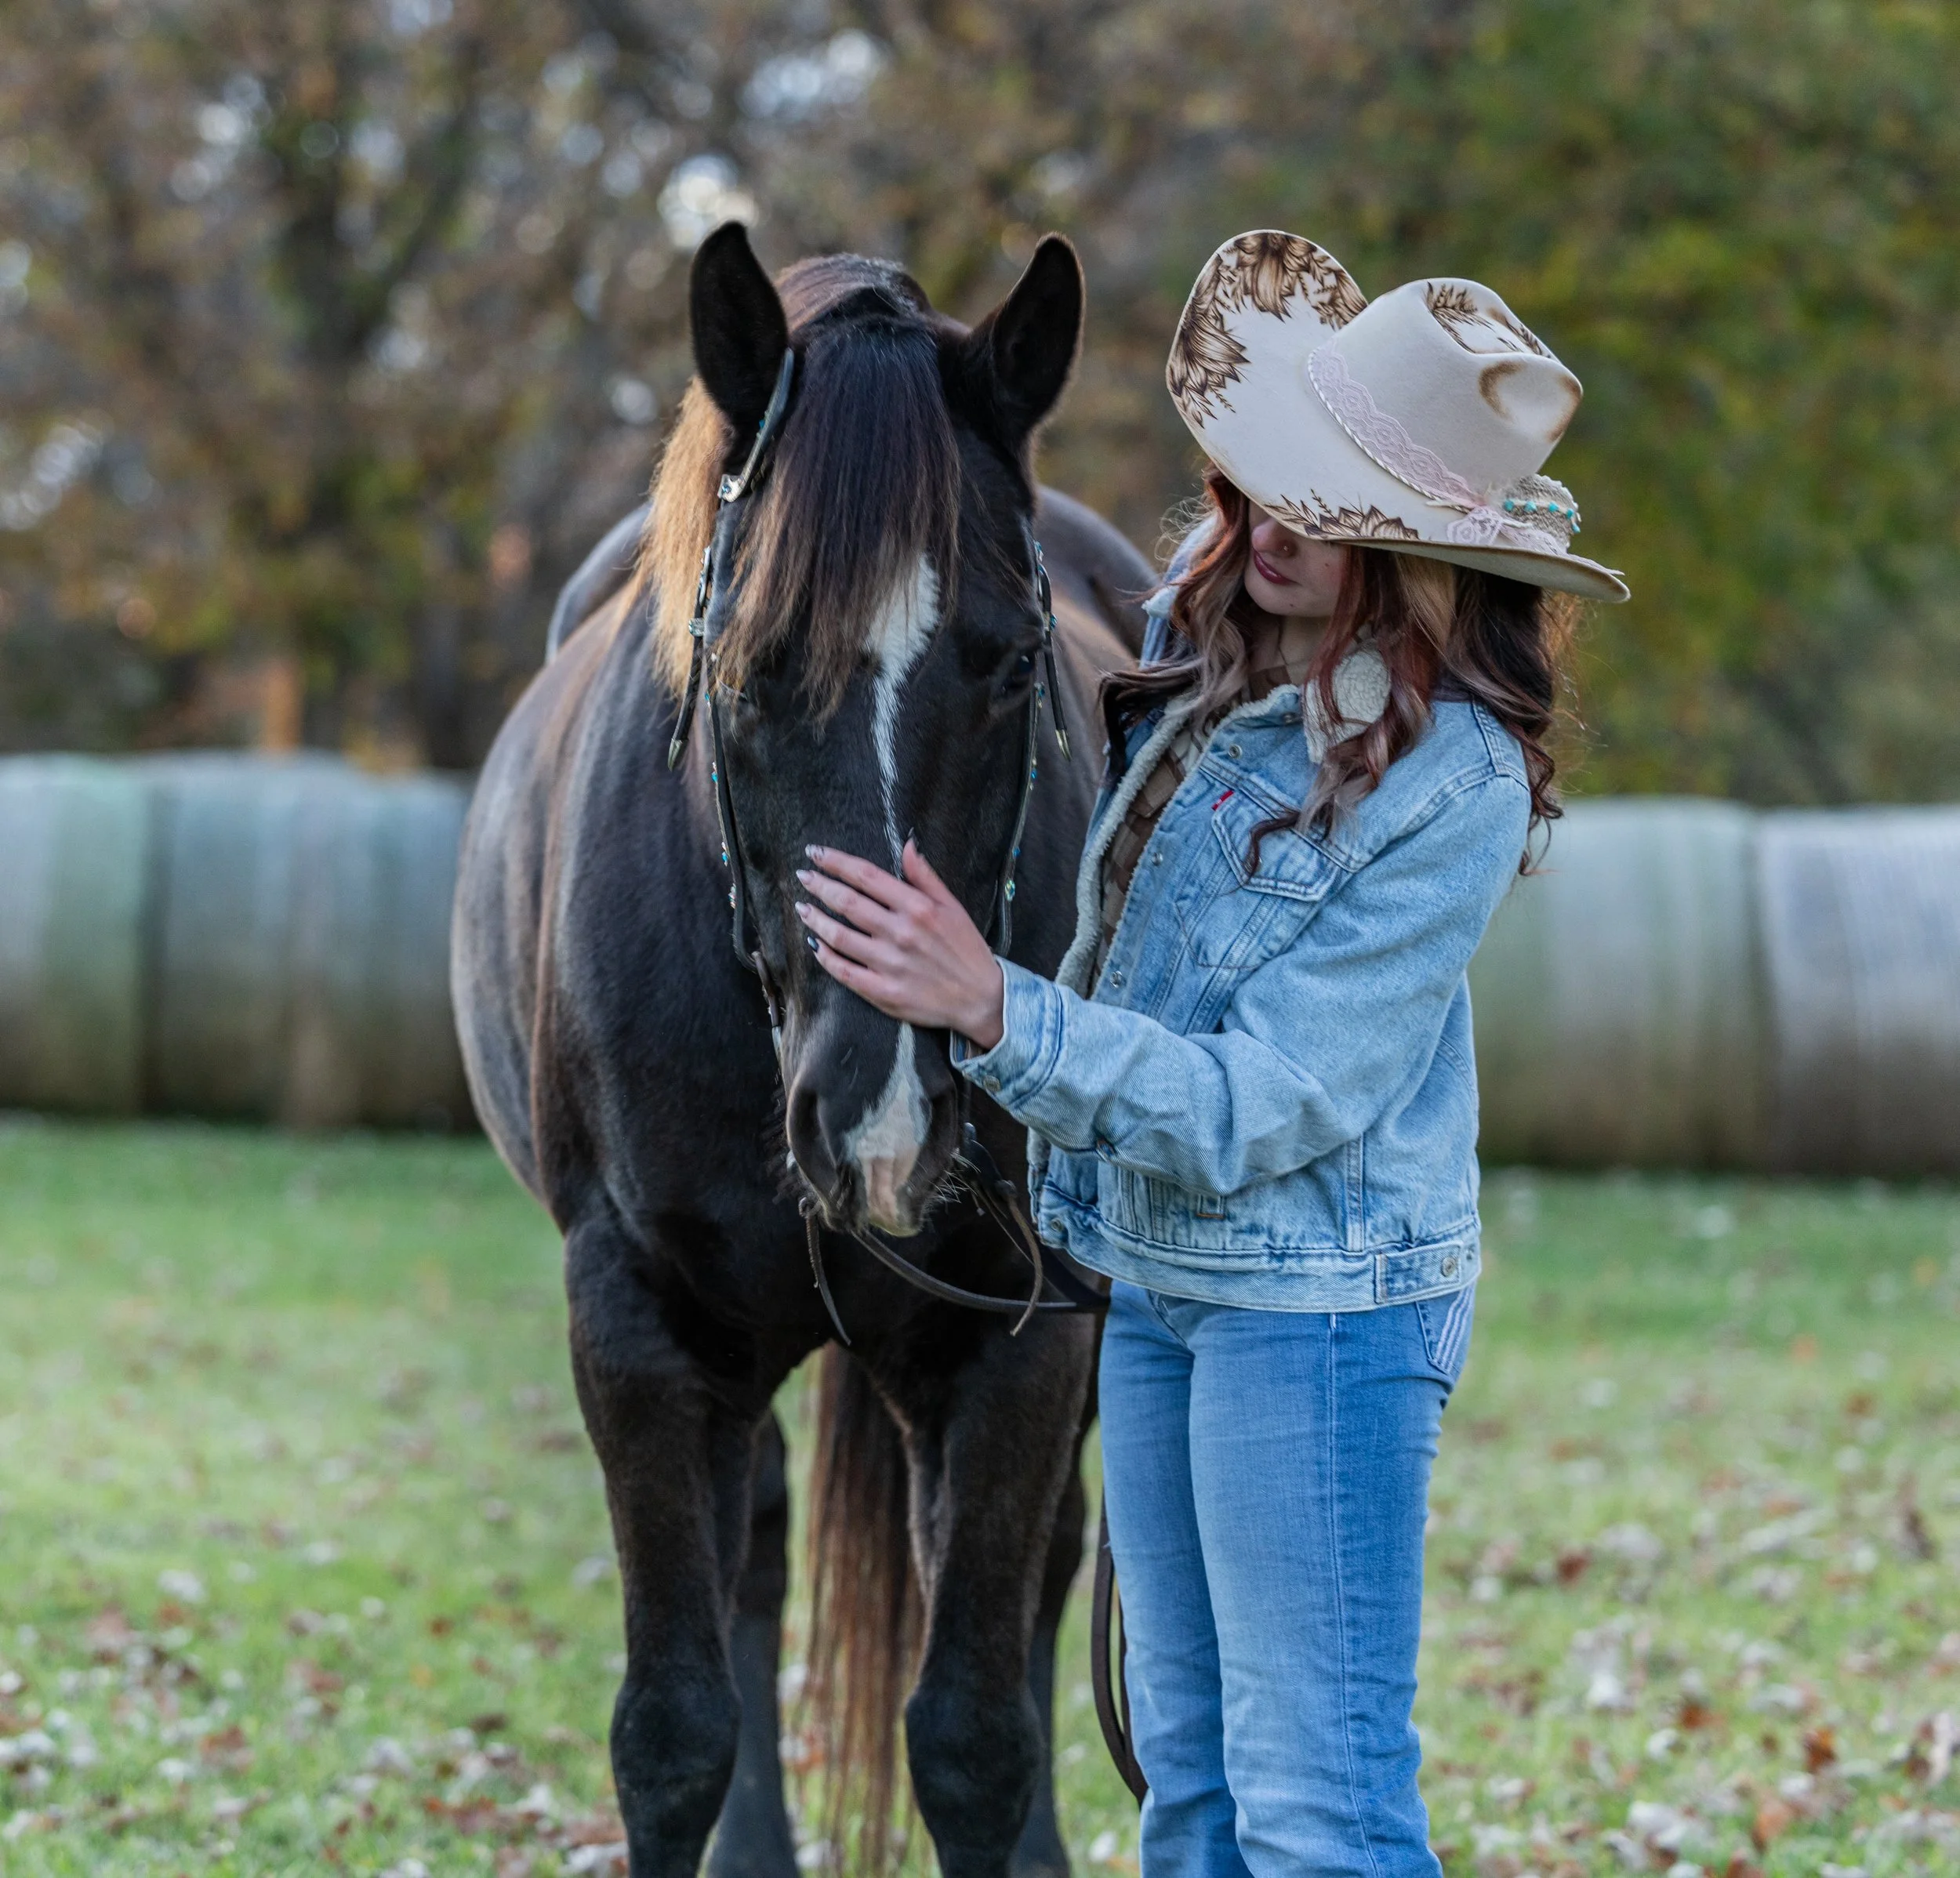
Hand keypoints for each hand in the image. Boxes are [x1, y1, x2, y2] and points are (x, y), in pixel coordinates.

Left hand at [795, 841, 1005, 1049]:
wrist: (981, 999)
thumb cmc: (967, 949)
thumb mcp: (953, 906)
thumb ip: (925, 876)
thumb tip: (907, 844)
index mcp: (917, 908)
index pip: (866, 876)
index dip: (836, 862)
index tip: (816, 853)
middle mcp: (900, 933)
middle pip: (847, 902)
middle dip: (819, 885)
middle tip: (803, 876)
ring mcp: (889, 964)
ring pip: (839, 936)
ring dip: (815, 919)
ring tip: (803, 908)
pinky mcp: (883, 992)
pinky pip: (844, 971)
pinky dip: (825, 956)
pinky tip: (816, 945)